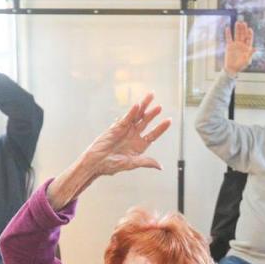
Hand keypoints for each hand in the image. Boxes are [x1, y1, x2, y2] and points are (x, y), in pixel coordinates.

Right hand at [45, 93, 170, 210]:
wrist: (95, 163)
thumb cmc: (111, 165)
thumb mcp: (131, 164)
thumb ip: (146, 162)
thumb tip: (160, 166)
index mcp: (139, 146)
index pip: (153, 135)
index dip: (161, 128)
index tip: (169, 120)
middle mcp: (133, 136)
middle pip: (146, 122)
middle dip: (153, 114)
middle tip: (160, 107)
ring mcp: (125, 131)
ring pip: (137, 116)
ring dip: (144, 107)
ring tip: (151, 97)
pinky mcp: (116, 127)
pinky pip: (126, 118)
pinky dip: (132, 112)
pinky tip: (138, 105)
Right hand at [224, 21, 254, 74]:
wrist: (232, 69)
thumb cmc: (241, 65)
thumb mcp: (247, 60)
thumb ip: (250, 54)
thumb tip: (255, 49)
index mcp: (247, 47)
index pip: (249, 38)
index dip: (249, 34)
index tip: (249, 29)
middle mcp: (242, 44)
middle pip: (243, 34)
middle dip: (243, 29)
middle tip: (243, 23)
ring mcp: (235, 44)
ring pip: (236, 34)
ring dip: (237, 29)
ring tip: (237, 22)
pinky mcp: (229, 46)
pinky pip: (228, 38)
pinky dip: (228, 33)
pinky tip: (227, 28)